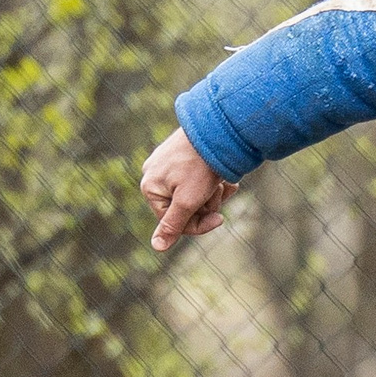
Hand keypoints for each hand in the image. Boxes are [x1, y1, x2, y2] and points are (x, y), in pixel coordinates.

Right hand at [140, 128, 237, 251]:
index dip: (200, 224)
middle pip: (186, 208)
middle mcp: (156, 175)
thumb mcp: (187, 201)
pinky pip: (201, 178)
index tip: (220, 218)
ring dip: (214, 192)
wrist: (217, 129)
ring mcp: (170, 164)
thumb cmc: (200, 167)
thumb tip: (157, 247)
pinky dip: (215, 180)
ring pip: (196, 194)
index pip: (175, 222)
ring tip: (220, 178)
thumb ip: (173, 225)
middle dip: (206, 204)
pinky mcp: (186, 156)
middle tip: (217, 189)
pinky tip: (225, 174)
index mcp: (151, 188)